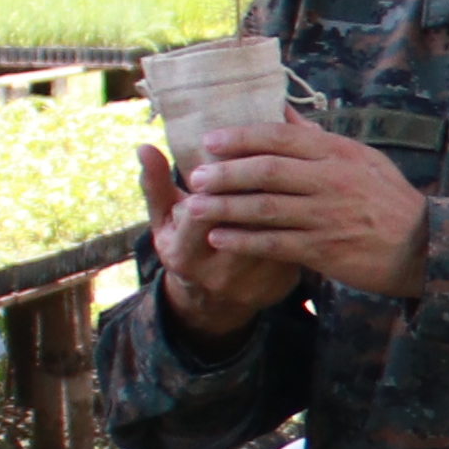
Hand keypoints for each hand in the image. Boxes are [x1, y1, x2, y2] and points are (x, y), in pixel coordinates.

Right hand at [140, 142, 301, 337]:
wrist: (213, 301)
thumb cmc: (185, 246)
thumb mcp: (163, 220)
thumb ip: (155, 185)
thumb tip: (144, 148)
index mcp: (184, 253)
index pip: (204, 210)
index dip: (221, 179)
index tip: (230, 149)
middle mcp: (218, 272)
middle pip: (246, 220)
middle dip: (258, 183)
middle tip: (271, 150)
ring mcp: (253, 281)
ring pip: (276, 230)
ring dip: (285, 195)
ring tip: (291, 163)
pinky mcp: (280, 283)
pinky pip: (296, 242)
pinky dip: (300, 214)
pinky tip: (304, 188)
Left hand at [169, 115, 428, 306]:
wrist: (422, 247)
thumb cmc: (388, 200)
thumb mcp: (361, 158)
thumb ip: (318, 138)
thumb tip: (282, 112)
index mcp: (337, 154)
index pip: (280, 138)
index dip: (241, 138)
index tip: (210, 140)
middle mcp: (330, 181)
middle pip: (266, 171)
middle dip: (226, 172)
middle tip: (197, 175)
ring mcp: (326, 216)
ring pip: (265, 208)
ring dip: (225, 207)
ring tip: (194, 206)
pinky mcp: (324, 249)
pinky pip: (274, 243)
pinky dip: (243, 241)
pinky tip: (218, 238)